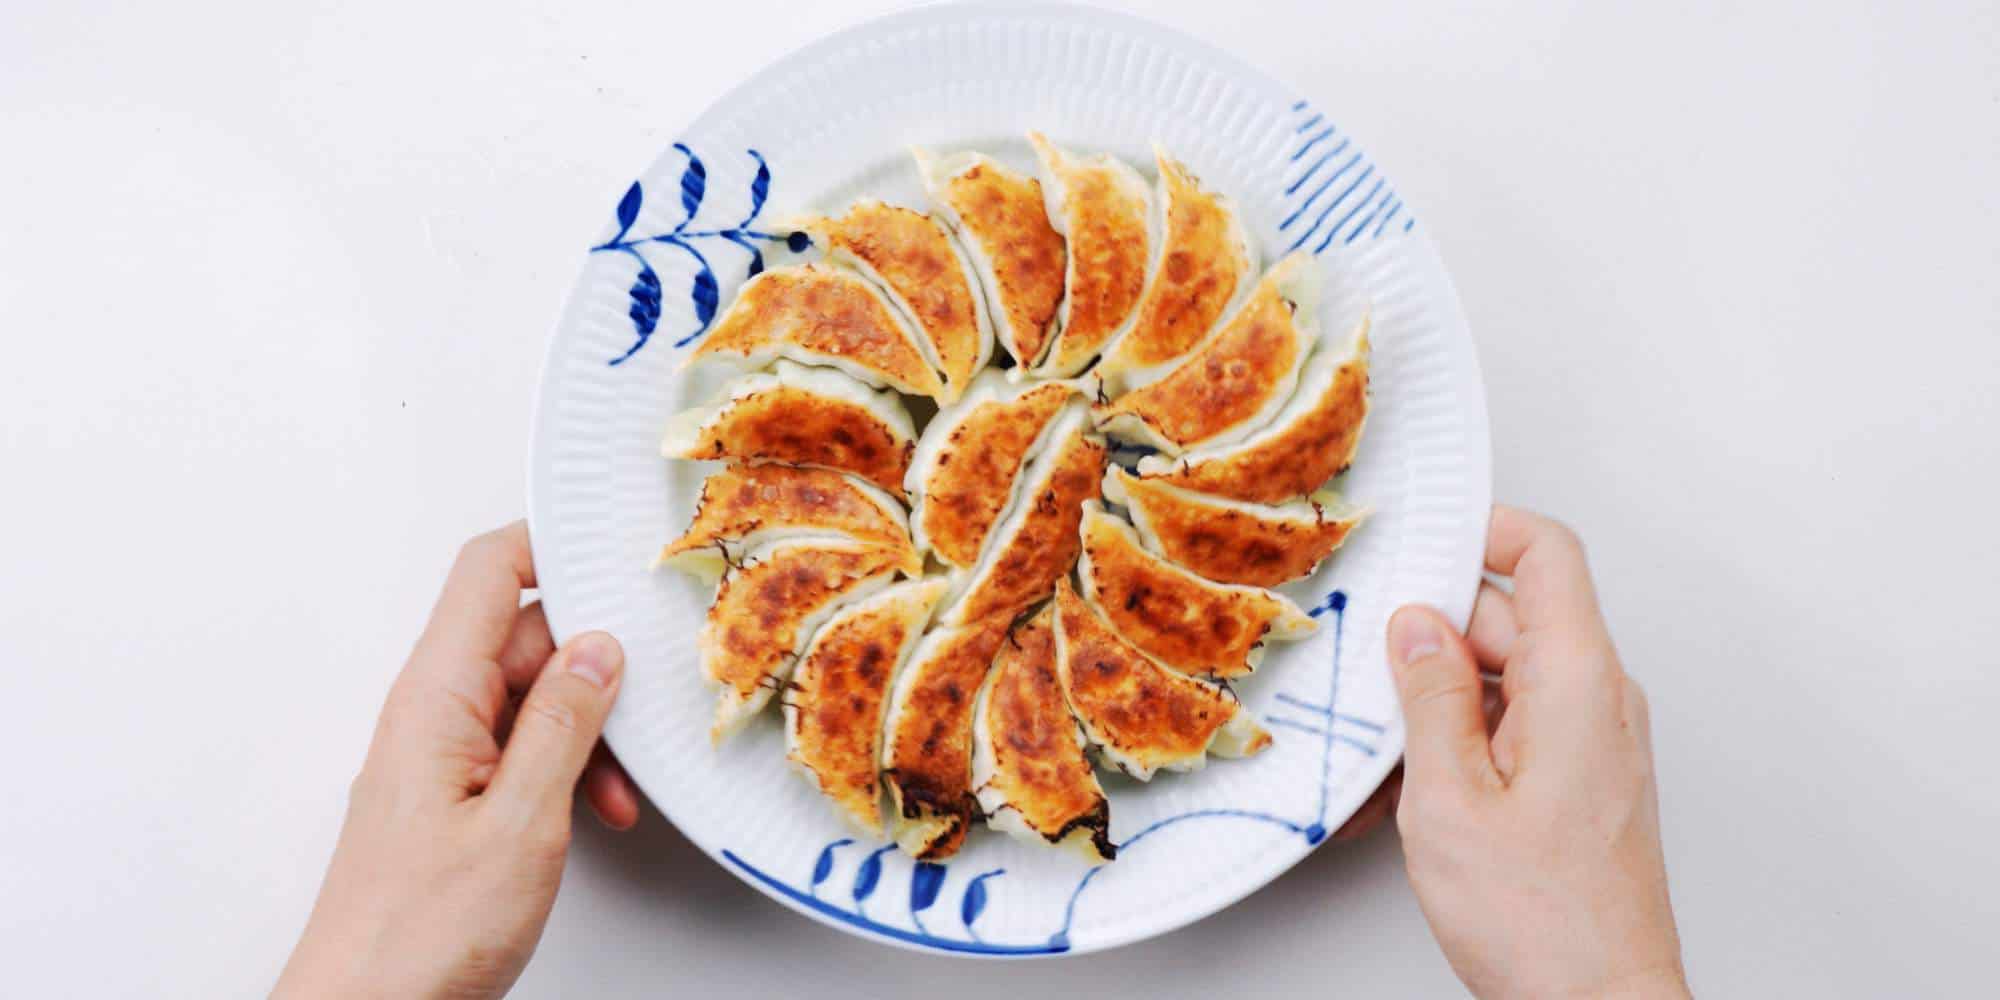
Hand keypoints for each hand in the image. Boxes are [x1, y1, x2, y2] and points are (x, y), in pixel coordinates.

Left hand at [275, 522, 640, 999]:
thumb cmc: (418, 935)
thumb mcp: (521, 822)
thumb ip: (564, 725)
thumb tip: (597, 649)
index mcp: (436, 698)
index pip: (488, 573)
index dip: (548, 542)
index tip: (611, 543)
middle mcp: (432, 714)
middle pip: (523, 636)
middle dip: (593, 662)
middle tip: (646, 697)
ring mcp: (441, 756)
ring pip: (531, 698)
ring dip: (587, 729)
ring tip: (617, 789)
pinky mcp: (453, 797)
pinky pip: (520, 749)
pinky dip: (567, 769)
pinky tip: (595, 812)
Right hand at [1378, 506, 1686, 997]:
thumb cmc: (1544, 923)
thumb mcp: (1450, 798)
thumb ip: (1428, 698)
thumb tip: (1416, 628)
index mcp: (1576, 681)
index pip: (1546, 553)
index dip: (1484, 527)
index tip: (1423, 533)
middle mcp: (1597, 700)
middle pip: (1510, 616)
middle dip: (1432, 634)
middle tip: (1367, 665)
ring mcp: (1592, 741)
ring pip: (1502, 677)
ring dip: (1437, 701)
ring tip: (1381, 753)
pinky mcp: (1580, 779)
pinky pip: (1512, 727)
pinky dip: (1459, 742)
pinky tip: (1409, 790)